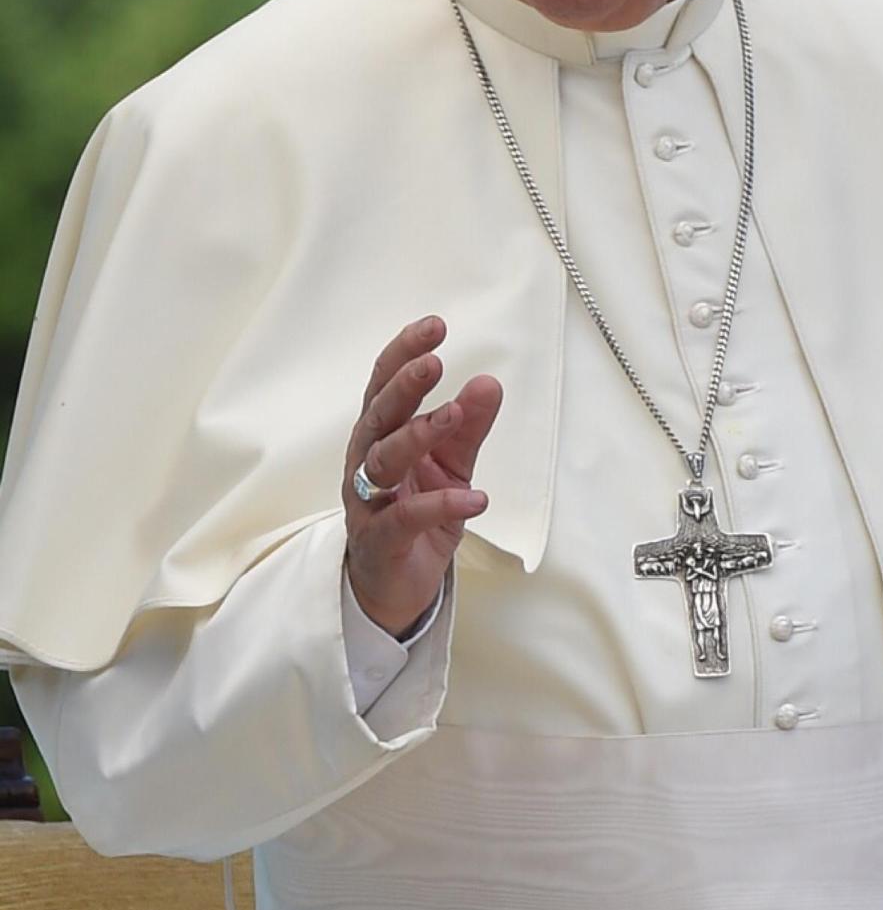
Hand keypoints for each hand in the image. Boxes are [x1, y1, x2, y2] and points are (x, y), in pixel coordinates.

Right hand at [343, 316, 503, 634]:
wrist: (394, 583)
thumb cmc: (417, 514)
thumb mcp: (451, 465)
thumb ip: (467, 426)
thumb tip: (489, 382)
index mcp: (381, 436)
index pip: (385, 387)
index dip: (404, 355)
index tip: (434, 325)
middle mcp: (366, 463)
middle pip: (378, 416)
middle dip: (403, 386)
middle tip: (433, 360)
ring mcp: (367, 502)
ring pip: (382, 462)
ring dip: (417, 436)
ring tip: (452, 416)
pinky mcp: (379, 540)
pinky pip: (405, 519)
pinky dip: (440, 505)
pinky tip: (476, 498)